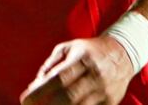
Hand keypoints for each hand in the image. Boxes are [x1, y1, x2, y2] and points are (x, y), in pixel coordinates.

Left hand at [20, 36, 134, 104]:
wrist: (122, 53)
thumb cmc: (88, 51)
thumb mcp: (68, 48)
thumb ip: (50, 65)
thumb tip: (35, 85)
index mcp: (82, 59)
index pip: (58, 79)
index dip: (40, 92)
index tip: (25, 99)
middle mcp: (95, 76)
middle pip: (68, 97)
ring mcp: (104, 92)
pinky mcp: (110, 103)